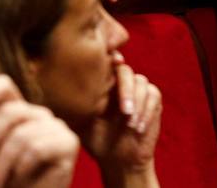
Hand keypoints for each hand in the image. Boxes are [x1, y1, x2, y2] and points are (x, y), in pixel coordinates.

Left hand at [0, 76, 78, 187]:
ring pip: (22, 135)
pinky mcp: (68, 143)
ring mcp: (56, 126)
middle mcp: (37, 113)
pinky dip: (21, 168)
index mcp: (15, 109)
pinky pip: (37, 149)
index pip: (4, 85)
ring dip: (1, 164)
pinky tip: (19, 179)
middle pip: (11, 111)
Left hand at [80, 55, 160, 182]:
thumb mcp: (81, 123)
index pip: (107, 62)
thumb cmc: (96, 141)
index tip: (116, 60)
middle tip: (125, 111)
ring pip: (141, 83)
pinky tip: (138, 127)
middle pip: (126, 72)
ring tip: (130, 124)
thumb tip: (63, 92)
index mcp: (103, 83)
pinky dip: (147, 111)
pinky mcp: (153, 100)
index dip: (112, 56)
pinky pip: (153, 95)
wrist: (118, 160)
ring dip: (138, 104)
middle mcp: (121, 82)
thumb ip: (76, 106)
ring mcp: (138, 90)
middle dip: (126, 90)